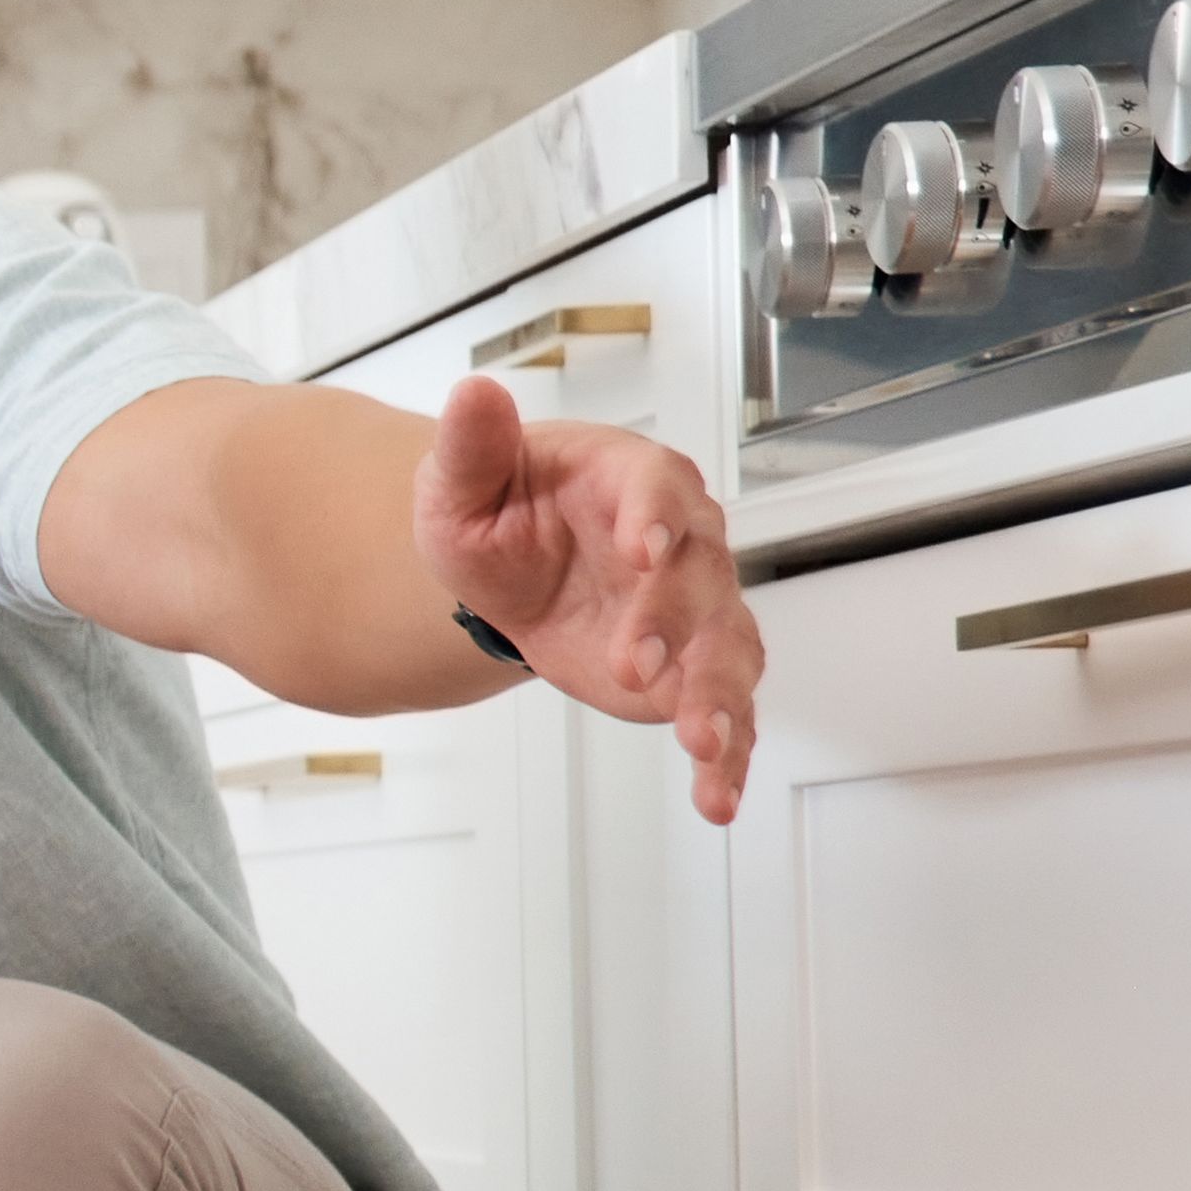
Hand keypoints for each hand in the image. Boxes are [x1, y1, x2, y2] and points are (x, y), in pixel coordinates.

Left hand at [419, 370, 764, 821]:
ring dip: (722, 697)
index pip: (656, 488)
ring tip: (706, 744)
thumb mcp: (462, 480)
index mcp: (630, 480)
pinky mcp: (691, 668)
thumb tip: (472, 393)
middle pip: (699, 577)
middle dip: (672, 622)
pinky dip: (728, 754)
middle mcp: (682, 541)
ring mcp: (696, 608)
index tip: (644, 548)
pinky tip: (718, 797)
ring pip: (728, 648)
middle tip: (635, 666)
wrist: (508, 569)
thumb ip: (472, 444)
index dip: (655, 517)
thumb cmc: (496, 508)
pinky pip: (723, 709)